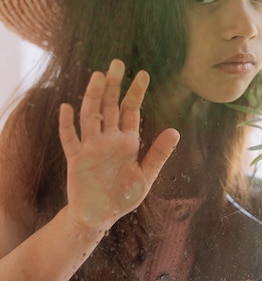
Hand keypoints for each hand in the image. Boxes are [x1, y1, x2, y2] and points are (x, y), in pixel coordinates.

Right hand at [59, 59, 179, 232]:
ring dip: (93, 96)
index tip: (143, 74)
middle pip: (110, 106)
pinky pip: (69, 139)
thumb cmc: (122, 197)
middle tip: (117, 63)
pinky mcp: (76, 159)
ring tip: (98, 76)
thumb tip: (176, 131)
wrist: (99, 217)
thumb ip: (158, 154)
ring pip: (90, 116)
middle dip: (114, 85)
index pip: (131, 111)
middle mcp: (108, 139)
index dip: (136, 93)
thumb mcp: (145, 176)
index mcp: (127, 142)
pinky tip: (65, 107)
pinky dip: (66, 124)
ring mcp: (91, 147)